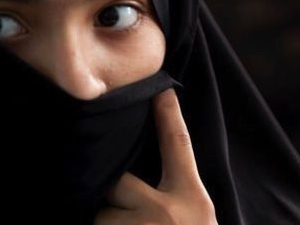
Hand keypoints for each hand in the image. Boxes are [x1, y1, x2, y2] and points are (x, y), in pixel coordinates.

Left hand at [95, 89, 217, 224]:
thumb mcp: (197, 218)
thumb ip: (179, 197)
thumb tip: (146, 182)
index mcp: (192, 199)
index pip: (178, 145)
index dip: (169, 114)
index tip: (162, 88)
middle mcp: (167, 211)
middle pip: (120, 181)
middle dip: (114, 195)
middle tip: (124, 214)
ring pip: (102, 214)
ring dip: (107, 224)